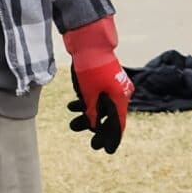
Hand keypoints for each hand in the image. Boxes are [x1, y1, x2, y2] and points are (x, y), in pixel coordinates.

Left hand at [64, 16, 131, 154]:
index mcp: (119, 98)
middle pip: (109, 118)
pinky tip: (72, 107)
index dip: (112, 139)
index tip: (107, 151)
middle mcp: (118, 93)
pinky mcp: (102, 80)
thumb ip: (92, 112)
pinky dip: (86, 104)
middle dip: (96, 129)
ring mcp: (111, 86)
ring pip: (100, 108)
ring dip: (87, 116)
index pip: (117, 124)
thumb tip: (93, 127)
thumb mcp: (89, 93)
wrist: (88, 41)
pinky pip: (96, 97)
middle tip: (91, 144)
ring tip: (72, 124)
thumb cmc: (90, 67)